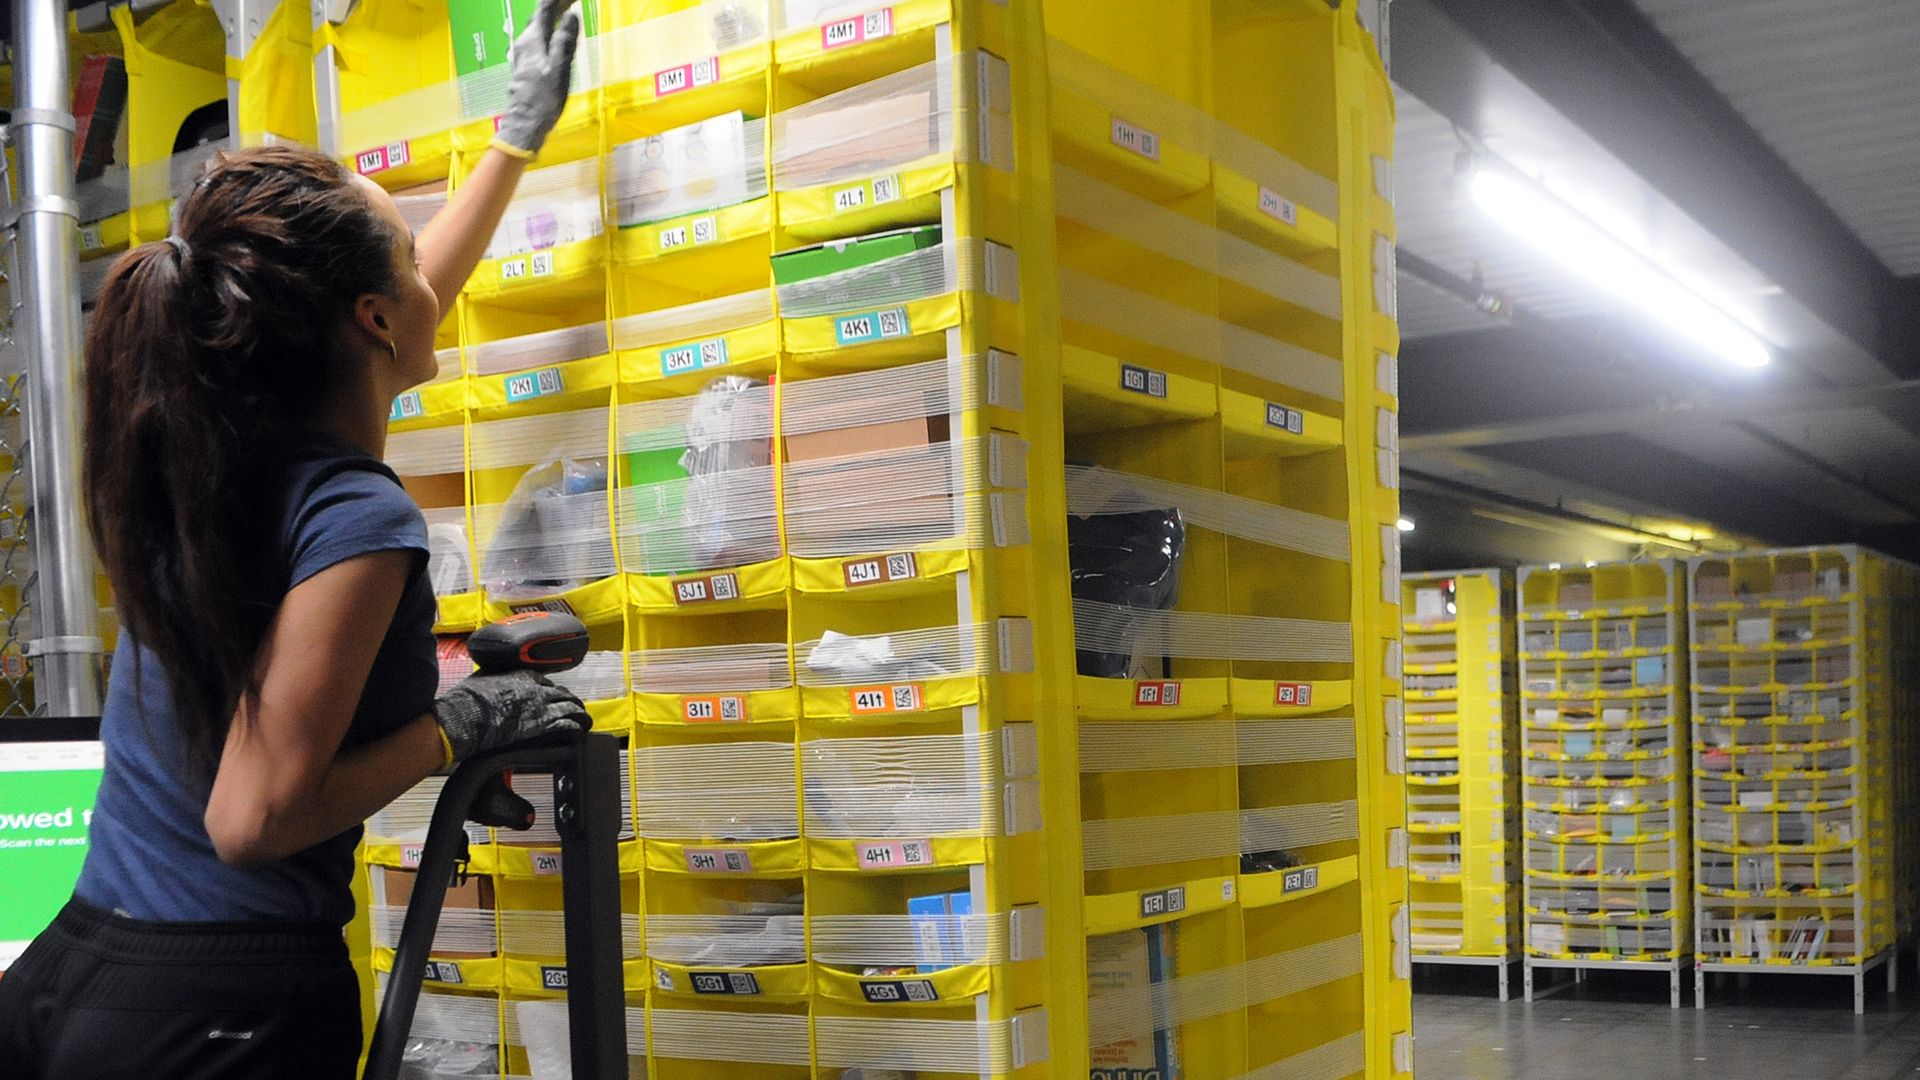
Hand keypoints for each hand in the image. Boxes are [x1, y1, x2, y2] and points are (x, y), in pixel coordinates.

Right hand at [433, 669, 589, 760]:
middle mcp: (536, 689)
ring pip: (569, 706)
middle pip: (561, 693)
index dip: (550, 688)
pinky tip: (580, 730)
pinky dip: (575, 727)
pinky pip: (566, 724)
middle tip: (574, 705)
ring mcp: (541, 707)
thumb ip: (497, 676)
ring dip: (579, 712)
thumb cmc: (469, 699)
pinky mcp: (541, 726)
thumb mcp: (484, 677)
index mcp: (523, 675)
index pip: (545, 681)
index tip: (552, 693)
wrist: (467, 717)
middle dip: (569, 699)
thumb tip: (494, 678)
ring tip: (585, 718)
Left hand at [492, 0, 581, 158]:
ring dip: (552, 16)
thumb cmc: (544, 99)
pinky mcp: (525, 64)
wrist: (525, 124)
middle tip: (573, 1)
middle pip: (540, 16)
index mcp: (533, 40)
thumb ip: (564, 41)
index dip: (559, 0)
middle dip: (556, 5)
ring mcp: (523, 53)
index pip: (545, 9)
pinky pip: (538, 39)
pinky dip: (548, 30)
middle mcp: (524, 43)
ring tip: (566, 10)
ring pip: (538, 27)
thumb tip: (572, 15)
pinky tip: (553, 34)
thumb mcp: (559, 69)